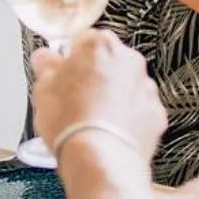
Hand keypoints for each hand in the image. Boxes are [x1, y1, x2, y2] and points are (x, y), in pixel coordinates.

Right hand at [30, 31, 164, 161]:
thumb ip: (46, 66)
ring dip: (112, 97)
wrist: (100, 158)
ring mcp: (146, 87)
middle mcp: (128, 61)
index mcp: (100, 46)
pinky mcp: (156, 114)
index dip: (69, 58)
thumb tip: (45, 59)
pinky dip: (127, 118)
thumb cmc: (71, 122)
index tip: (61, 73)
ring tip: (91, 121)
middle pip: (108, 61)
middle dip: (93, 76)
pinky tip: (109, 132)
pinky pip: (139, 110)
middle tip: (73, 99)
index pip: (83, 40)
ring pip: (125, 86)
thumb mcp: (42, 89)